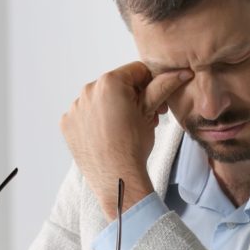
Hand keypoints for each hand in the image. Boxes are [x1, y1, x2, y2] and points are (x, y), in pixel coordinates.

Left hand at [61, 62, 191, 218]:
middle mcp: (88, 89)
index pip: (136, 71)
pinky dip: (95, 121)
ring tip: (122, 129)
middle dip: (130, 97)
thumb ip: (163, 86)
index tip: (153, 102)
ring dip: (111, 108)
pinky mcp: (67, 123)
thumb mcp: (151, 112)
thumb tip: (181, 73)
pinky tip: (106, 135)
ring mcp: (75, 107)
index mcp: (110, 82)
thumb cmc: (134, 145)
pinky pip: (84, 114)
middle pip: (116, 85)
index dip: (150, 85)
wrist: (117, 177)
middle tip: (141, 118)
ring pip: (99, 99)